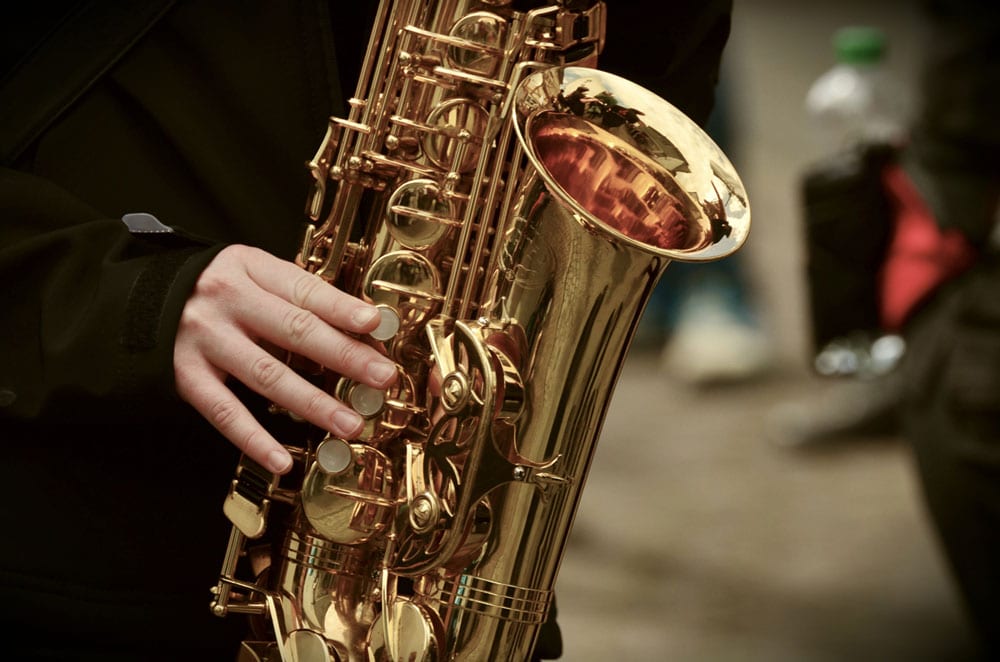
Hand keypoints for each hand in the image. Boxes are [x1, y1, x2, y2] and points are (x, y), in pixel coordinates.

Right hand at [173, 245, 396, 473]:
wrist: (133, 299)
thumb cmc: (212, 290)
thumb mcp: (251, 275)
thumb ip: (297, 298)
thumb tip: (361, 332)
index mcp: (249, 269)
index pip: (304, 289)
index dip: (342, 308)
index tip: (375, 324)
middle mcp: (227, 302)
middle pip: (294, 331)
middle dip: (344, 356)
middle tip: (381, 377)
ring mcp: (204, 340)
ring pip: (267, 376)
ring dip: (314, 403)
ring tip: (349, 424)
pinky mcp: (185, 377)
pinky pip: (225, 413)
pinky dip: (255, 439)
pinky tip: (283, 460)